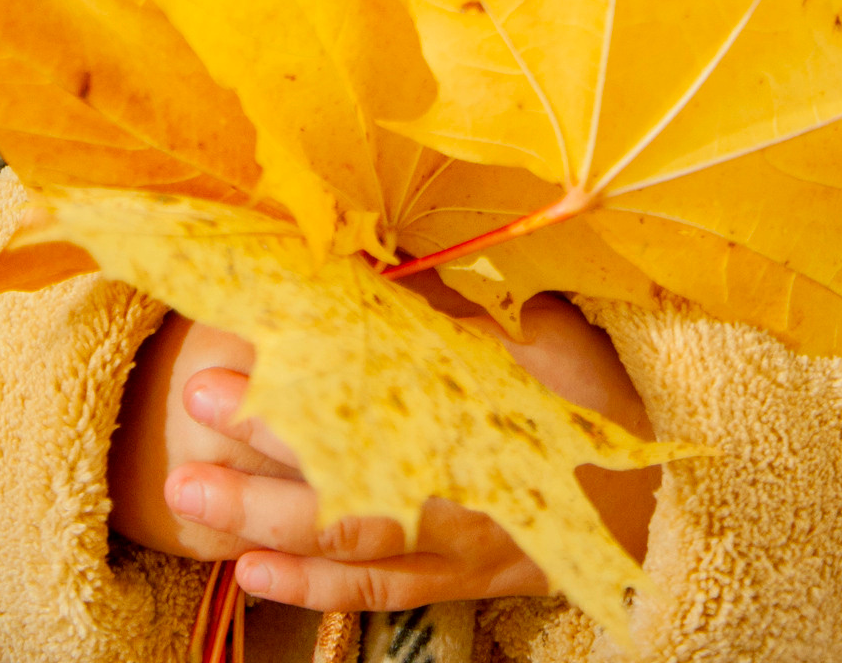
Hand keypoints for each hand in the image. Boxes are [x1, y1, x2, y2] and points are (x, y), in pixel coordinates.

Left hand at [115, 288, 655, 612]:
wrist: (653, 492)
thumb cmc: (586, 392)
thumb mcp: (538, 329)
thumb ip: (454, 304)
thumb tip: (372, 247)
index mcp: (478, 417)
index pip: (370, 408)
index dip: (293, 397)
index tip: (225, 368)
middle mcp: (458, 493)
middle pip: (345, 486)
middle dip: (259, 460)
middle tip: (191, 421)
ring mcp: (452, 548)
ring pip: (346, 547)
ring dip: (262, 527)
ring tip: (189, 498)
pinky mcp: (453, 582)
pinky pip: (373, 595)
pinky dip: (310, 590)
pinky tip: (250, 575)